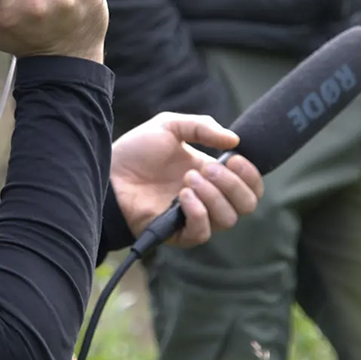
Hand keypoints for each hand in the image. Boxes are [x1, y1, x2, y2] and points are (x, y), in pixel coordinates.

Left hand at [110, 113, 262, 247]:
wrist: (109, 173)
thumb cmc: (136, 151)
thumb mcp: (170, 126)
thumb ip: (202, 126)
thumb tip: (234, 140)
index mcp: (212, 173)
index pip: (250, 184)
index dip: (250, 174)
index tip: (234, 157)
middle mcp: (209, 197)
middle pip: (247, 204)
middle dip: (233, 183)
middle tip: (207, 168)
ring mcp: (195, 216)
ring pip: (229, 219)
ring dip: (214, 195)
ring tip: (187, 179)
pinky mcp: (178, 233)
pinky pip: (203, 233)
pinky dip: (199, 212)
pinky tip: (182, 196)